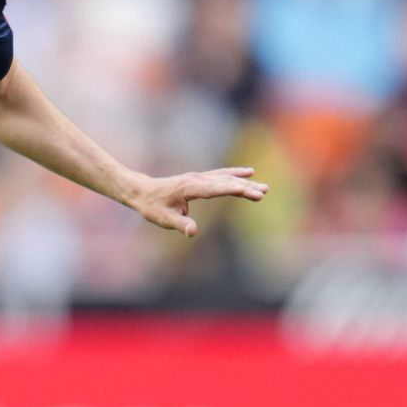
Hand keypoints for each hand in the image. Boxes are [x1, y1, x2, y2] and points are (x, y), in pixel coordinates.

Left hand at [127, 166, 268, 236]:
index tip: (248, 192)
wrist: (142, 191)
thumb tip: (193, 232)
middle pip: (224, 182)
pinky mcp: (200, 179)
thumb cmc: (153, 206)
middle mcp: (196, 179)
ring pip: (225, 178)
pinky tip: (249, 173)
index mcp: (189, 188)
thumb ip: (180, 224)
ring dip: (244, 182)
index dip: (232, 189)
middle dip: (244, 188)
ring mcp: (198, 177)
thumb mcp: (164, 219)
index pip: (214, 188)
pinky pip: (221, 175)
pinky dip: (235, 174)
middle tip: (263, 193)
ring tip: (264, 188)